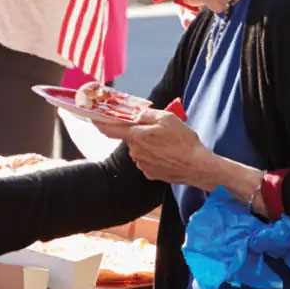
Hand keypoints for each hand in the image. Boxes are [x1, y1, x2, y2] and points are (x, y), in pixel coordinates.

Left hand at [96, 108, 213, 184]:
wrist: (196, 166)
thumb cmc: (183, 141)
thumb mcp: (167, 118)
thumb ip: (147, 115)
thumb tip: (135, 114)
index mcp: (137, 136)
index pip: (111, 129)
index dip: (100, 123)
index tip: (93, 118)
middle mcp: (135, 152)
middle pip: (131, 138)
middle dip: (141, 133)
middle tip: (159, 131)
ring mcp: (142, 164)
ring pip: (140, 149)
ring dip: (149, 145)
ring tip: (168, 144)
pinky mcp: (150, 173)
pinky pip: (147, 160)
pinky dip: (155, 156)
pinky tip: (168, 155)